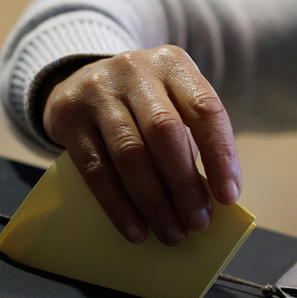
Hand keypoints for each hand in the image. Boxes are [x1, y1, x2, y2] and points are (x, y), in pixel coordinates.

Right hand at [41, 45, 240, 245]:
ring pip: (129, 153)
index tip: (228, 197)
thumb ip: (187, 140)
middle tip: (197, 223)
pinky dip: (118, 204)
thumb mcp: (167, 102)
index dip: (220, 155)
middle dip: (184, 185)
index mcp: (171, 63)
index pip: (204, 108)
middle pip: (164, 132)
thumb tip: (206, 201)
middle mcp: (133, 70)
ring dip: (154, 201)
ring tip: (171, 233)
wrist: (76, 81)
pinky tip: (135, 229)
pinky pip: (95, 169)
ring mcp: (97, 92)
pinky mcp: (68, 117)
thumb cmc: (138, 103)